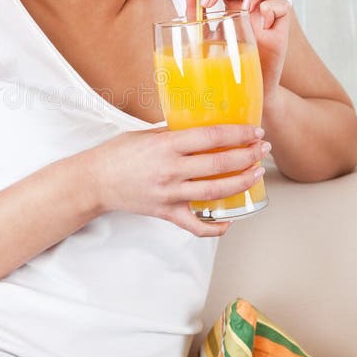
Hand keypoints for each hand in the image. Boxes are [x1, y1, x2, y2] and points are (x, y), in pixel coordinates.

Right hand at [90, 124, 270, 236]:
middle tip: (263, 150)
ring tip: (257, 174)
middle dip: (247, 156)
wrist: (94, 180)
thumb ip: (174, 133)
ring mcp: (169, 193)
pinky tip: (229, 221)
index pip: (212, 137)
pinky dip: (215, 227)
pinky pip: (195, 225)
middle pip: (220, 164)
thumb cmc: (118, 153)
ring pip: (215, 191)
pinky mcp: (165, 212)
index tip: (255, 132)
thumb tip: (202, 128)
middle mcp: (170, 169)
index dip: (238, 134)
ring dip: (241, 183)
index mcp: (166, 145)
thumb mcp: (147, 134)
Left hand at [185, 0, 290, 100]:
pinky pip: (284, 5)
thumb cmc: (224, 63)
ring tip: (241, 8)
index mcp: (230, 1)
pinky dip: (271, 9)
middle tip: (207, 2)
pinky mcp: (280, 29)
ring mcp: (266, 14)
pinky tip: (259, 25)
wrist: (242, 92)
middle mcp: (250, 3)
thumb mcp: (205, 37)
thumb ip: (196, 16)